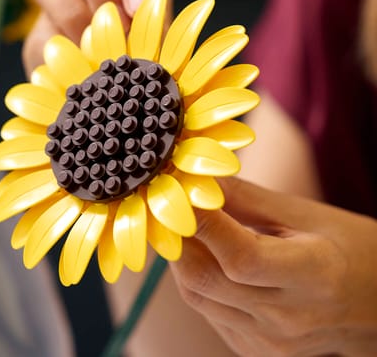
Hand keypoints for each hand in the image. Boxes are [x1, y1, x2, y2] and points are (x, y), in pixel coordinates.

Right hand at [22, 0, 172, 73]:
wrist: (114, 85)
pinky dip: (60, 51)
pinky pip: (39, 31)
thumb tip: (157, 39)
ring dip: (71, 12)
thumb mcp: (161, 41)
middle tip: (116, 23)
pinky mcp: (40, 34)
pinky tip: (79, 70)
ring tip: (94, 47)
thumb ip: (157, 34)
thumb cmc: (148, 52)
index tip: (139, 6)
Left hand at [171, 176, 376, 355]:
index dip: (202, 224)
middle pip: (205, 280)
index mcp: (315, 276)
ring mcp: (271, 341)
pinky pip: (207, 312)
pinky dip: (198, 282)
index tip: (178, 193)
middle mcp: (290, 317)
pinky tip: (209, 261)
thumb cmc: (347, 249)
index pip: (241, 257)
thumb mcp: (306, 214)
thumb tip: (192, 175)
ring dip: (181, 259)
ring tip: (185, 229)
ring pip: (196, 297)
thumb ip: (245, 198)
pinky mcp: (254, 351)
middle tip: (167, 207)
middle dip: (177, 239)